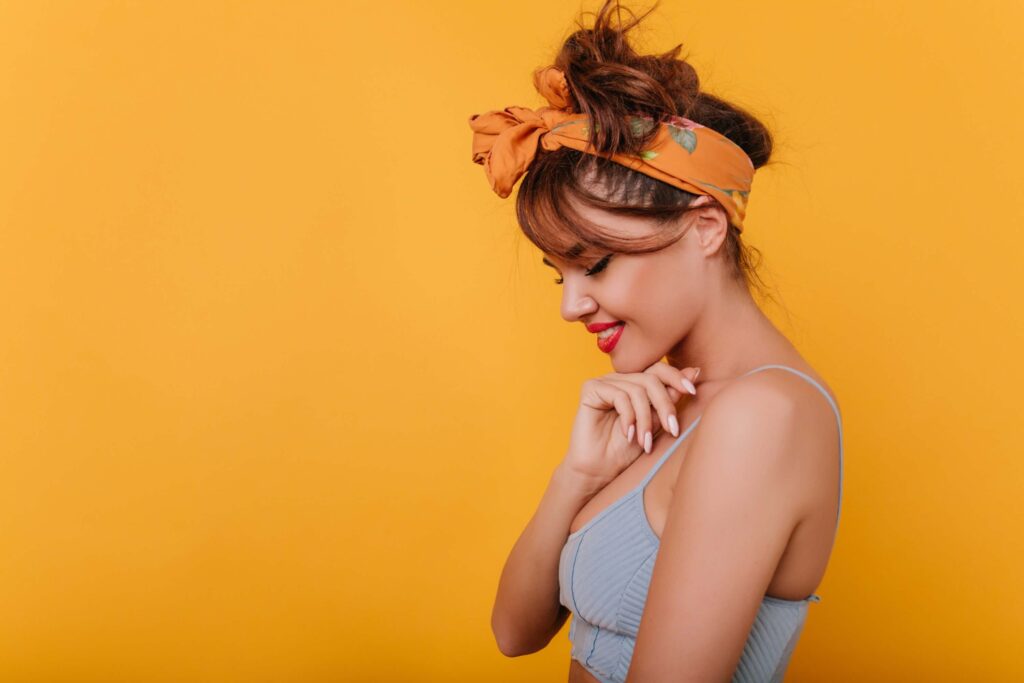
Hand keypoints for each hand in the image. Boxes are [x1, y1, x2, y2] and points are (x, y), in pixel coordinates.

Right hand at [559, 361, 700, 491]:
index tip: (692, 392)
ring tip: (645, 441)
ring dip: (645, 418)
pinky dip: (628, 417)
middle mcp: (619, 380)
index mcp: (634, 384)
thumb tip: (694, 371)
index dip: (677, 377)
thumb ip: (670, 398)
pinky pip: (619, 395)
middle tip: (672, 429)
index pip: (658, 370)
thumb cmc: (626, 451)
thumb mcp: (655, 423)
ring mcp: (604, 382)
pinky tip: (628, 435)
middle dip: (665, 405)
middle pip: (650, 379)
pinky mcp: (591, 389)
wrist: (600, 471)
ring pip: (637, 390)